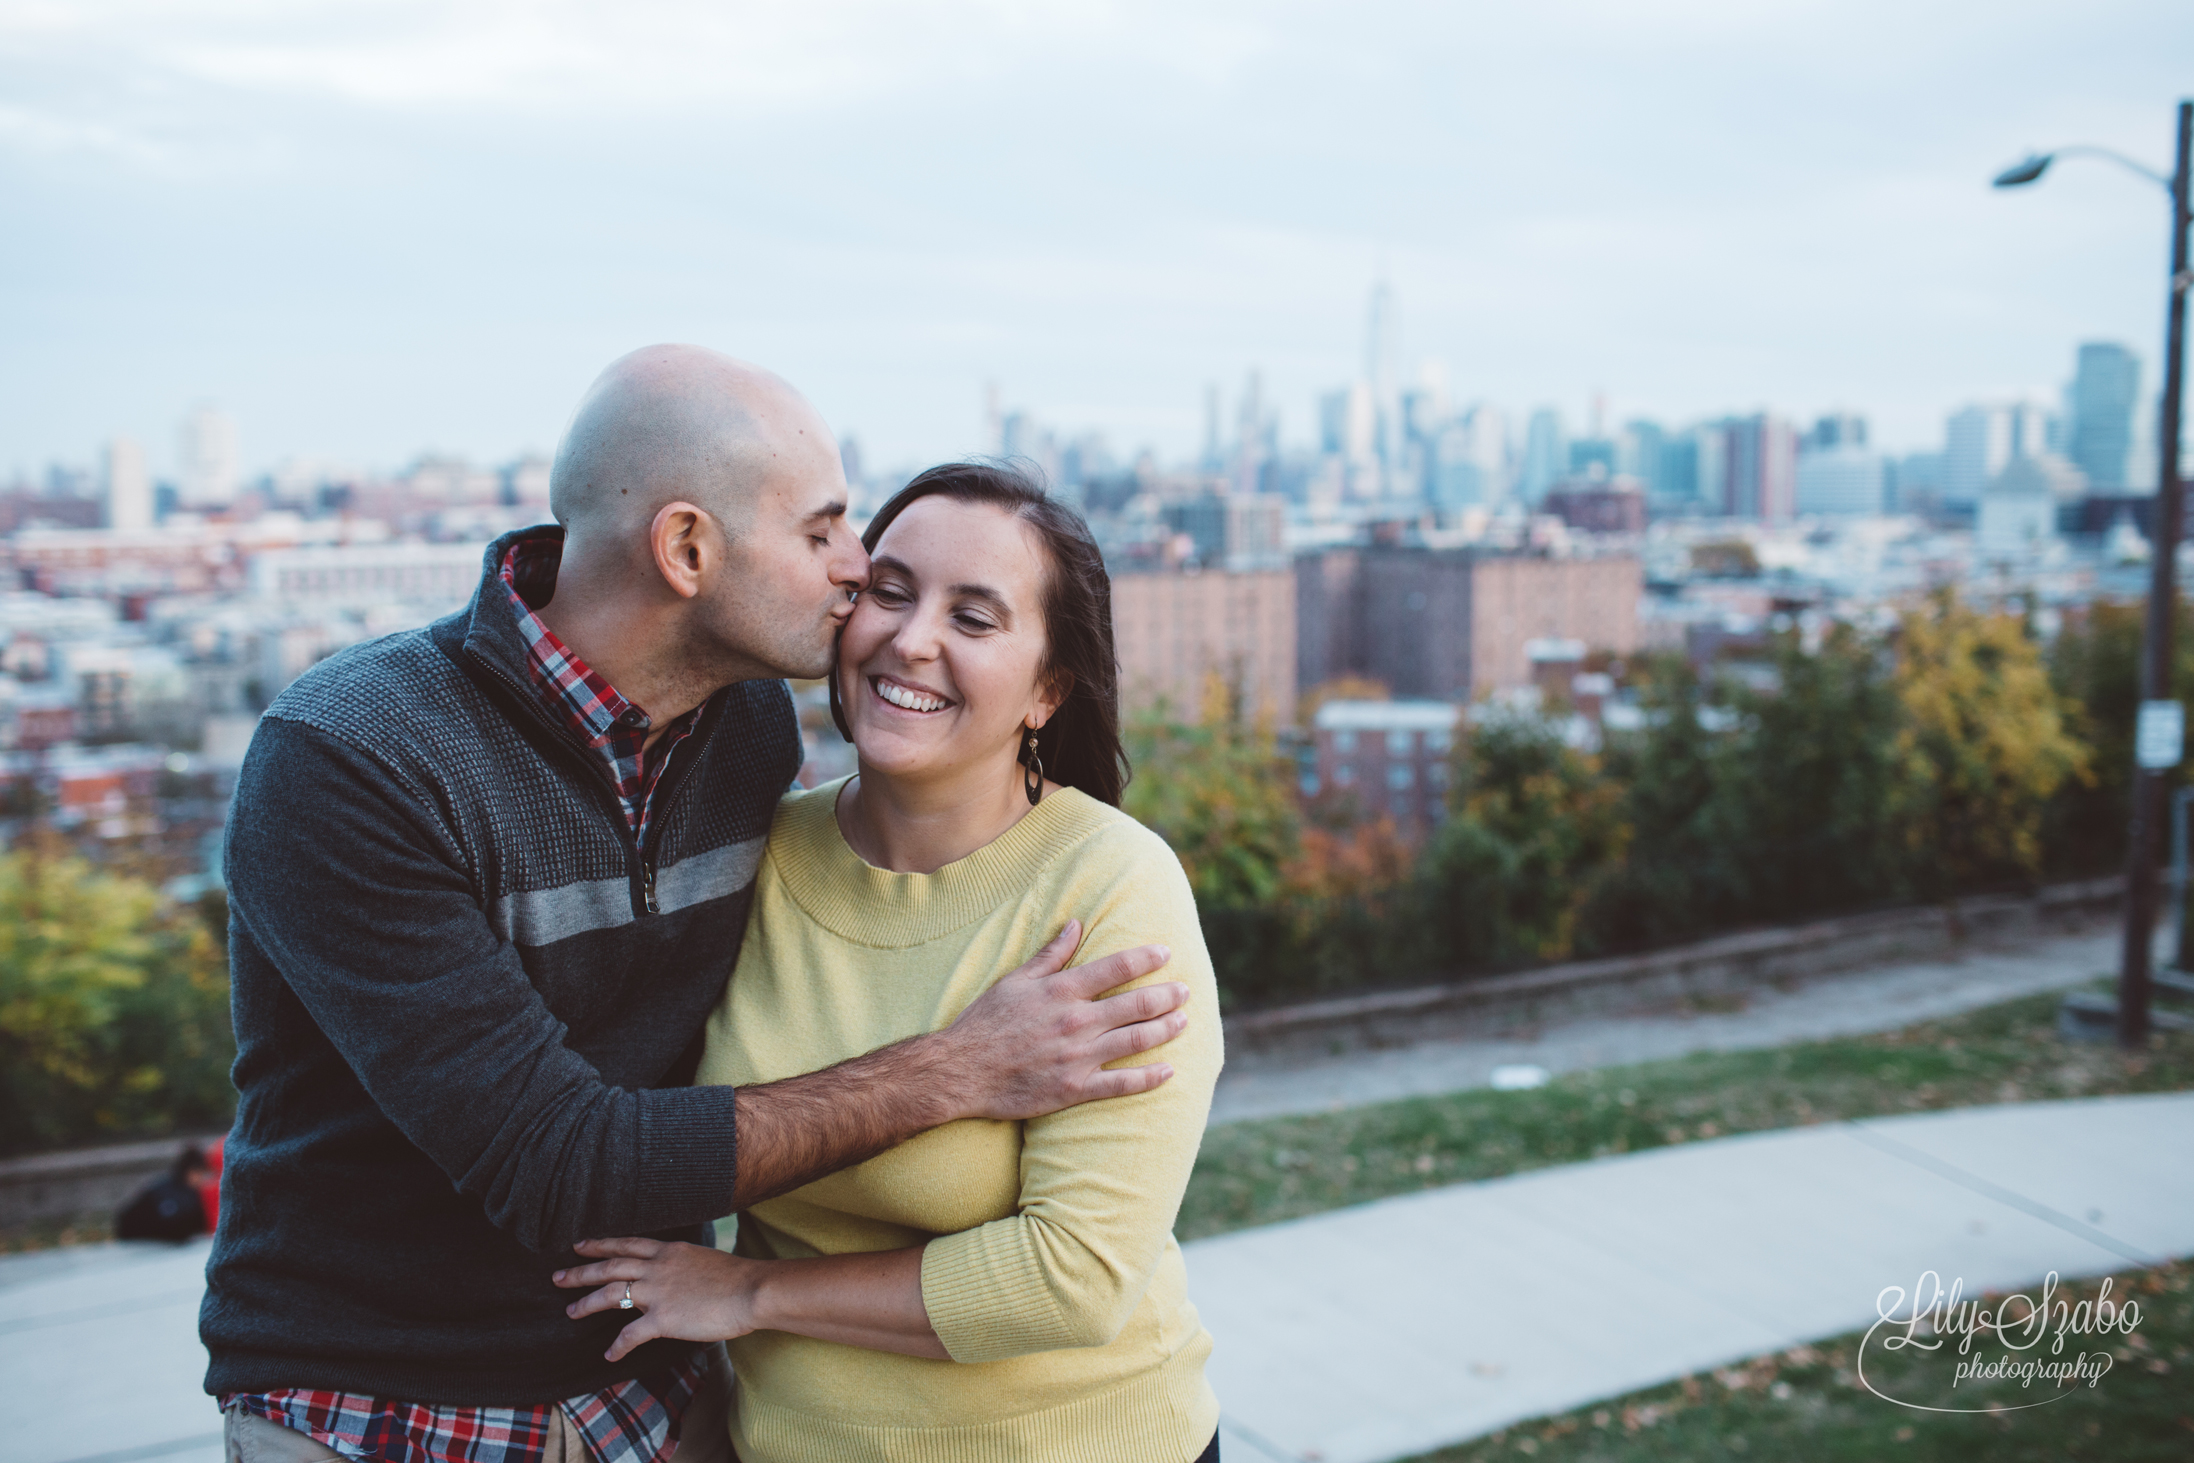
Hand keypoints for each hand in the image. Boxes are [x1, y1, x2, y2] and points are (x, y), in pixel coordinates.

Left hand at [554, 1237, 762, 1362]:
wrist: (751, 1291)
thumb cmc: (737, 1278)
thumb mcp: (704, 1261)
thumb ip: (683, 1267)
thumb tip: (677, 1276)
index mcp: (669, 1251)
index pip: (627, 1245)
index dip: (601, 1244)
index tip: (581, 1245)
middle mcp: (657, 1267)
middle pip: (610, 1266)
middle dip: (581, 1271)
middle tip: (558, 1277)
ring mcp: (657, 1292)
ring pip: (610, 1294)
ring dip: (587, 1302)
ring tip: (570, 1311)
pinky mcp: (662, 1319)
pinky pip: (630, 1334)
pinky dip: (617, 1346)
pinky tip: (609, 1354)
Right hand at [932, 920, 1188, 1121]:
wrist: (961, 1071)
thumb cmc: (985, 1022)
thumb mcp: (1015, 981)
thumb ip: (1050, 955)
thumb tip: (1075, 924)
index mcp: (1062, 991)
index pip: (1117, 968)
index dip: (1146, 958)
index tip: (1166, 953)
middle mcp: (1076, 1022)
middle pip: (1136, 1004)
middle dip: (1167, 996)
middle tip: (1186, 990)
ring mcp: (1078, 1057)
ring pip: (1136, 1040)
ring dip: (1165, 1029)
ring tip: (1183, 1022)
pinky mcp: (1074, 1089)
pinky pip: (1121, 1084)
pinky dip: (1149, 1078)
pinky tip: (1168, 1071)